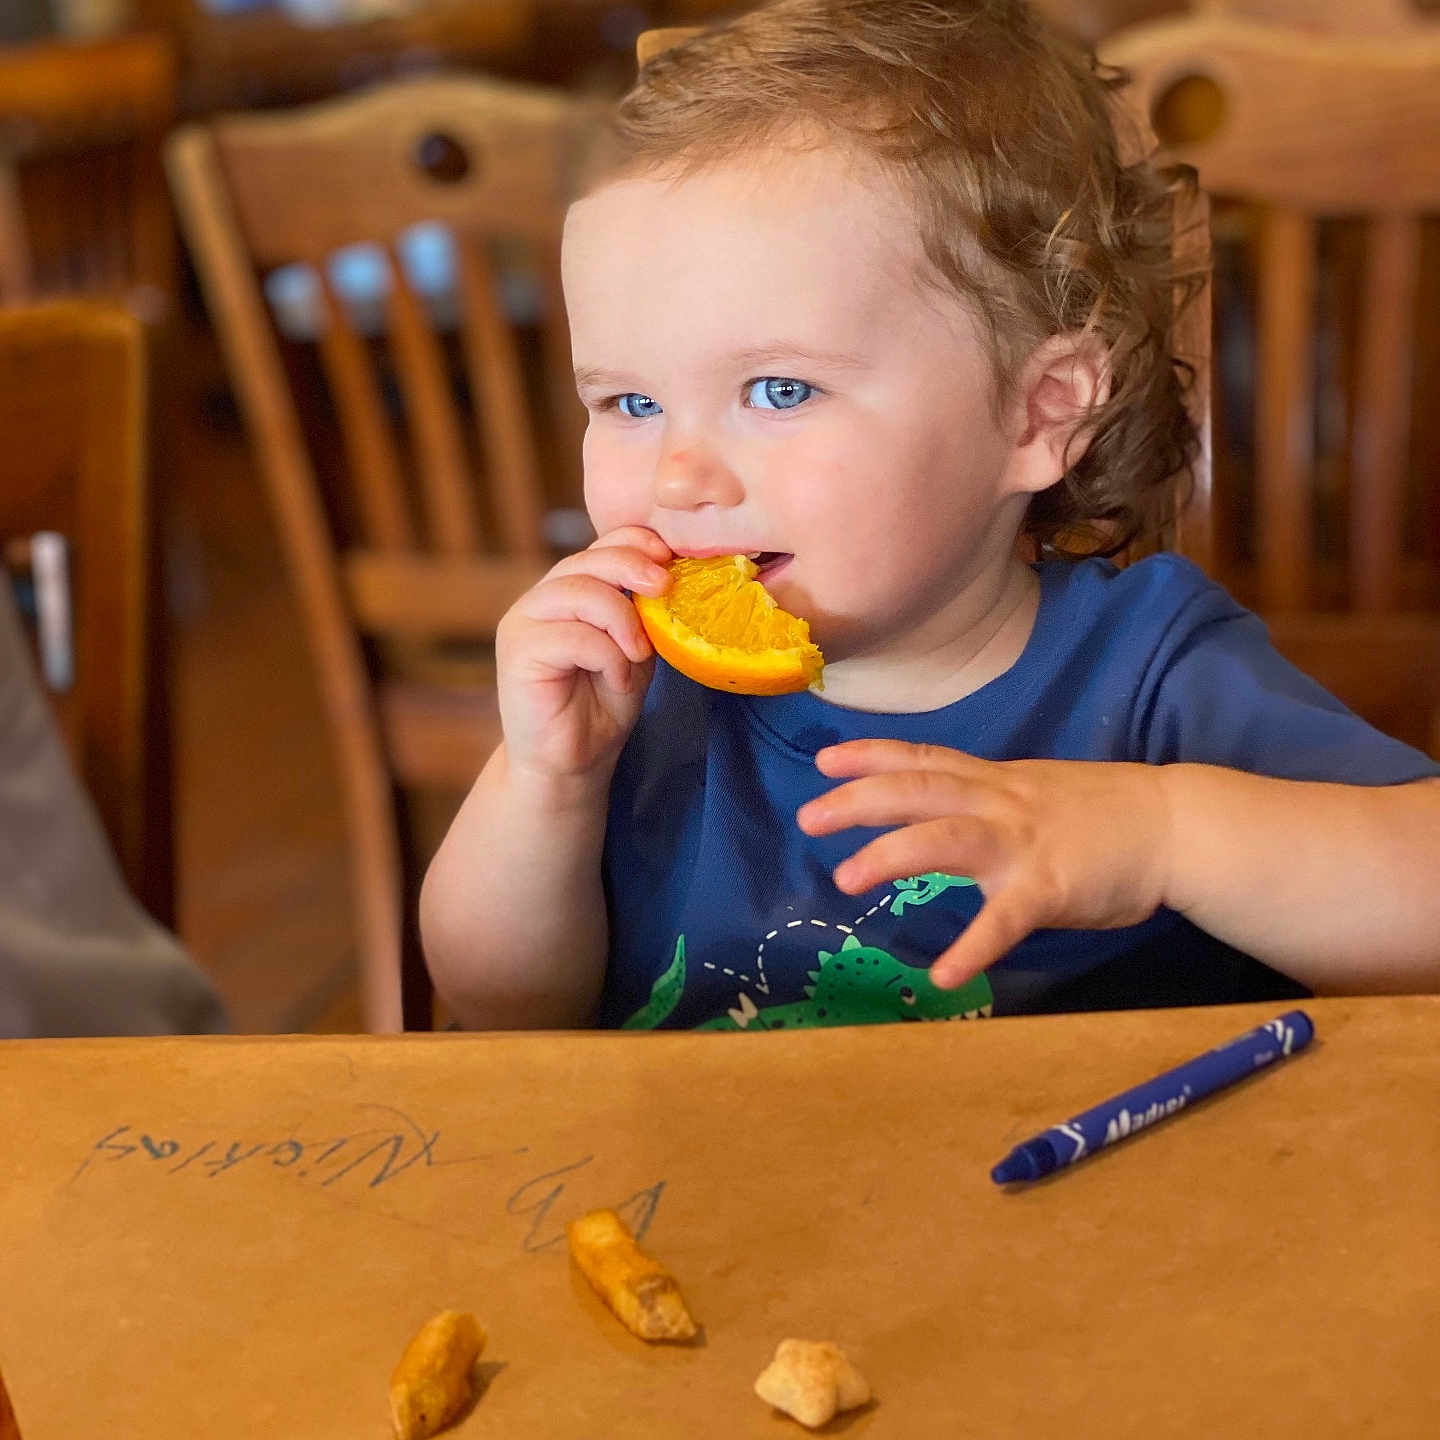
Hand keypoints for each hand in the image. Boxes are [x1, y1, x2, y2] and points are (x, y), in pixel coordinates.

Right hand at [495, 525, 671, 780]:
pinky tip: (616, 679)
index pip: (600, 546)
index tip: (669, 558)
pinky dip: (607, 656)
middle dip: (632, 568)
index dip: (634, 542)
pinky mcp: (517, 650)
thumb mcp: (634, 650)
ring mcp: (524, 622)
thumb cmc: (602, 706)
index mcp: (569, 591)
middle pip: (588, 560)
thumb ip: (642, 613)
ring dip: (622, 620)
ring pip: (580, 591)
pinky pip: (573, 635)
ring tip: (638, 655)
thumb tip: (668, 576)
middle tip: (665, 588)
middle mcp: (541, 599)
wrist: (572, 762)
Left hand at [796, 740, 1172, 987]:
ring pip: (944, 836)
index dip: (871, 756)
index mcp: (996, 782)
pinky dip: (971, 947)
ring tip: (845, 879)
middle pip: (917, 790)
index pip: (923, 759)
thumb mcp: (1039, 791)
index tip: (824, 759)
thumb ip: (992, 801)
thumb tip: (948, 811)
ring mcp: (1023, 842)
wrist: (1178, 826)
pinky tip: (941, 975)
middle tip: (807, 817)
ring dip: (890, 855)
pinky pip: (1003, 919)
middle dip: (858, 802)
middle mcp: (1000, 802)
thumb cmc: (1110, 815)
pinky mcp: (1050, 886)